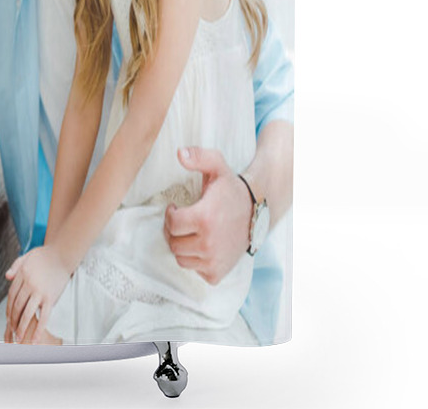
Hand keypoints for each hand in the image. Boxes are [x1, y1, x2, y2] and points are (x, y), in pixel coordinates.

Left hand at [5, 245, 68, 343]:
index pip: (11, 295)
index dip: (9, 308)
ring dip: (21, 328)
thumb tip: (7, 277)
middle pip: (17, 306)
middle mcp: (29, 284)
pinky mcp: (50, 298)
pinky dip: (38, 330)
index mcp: (22, 274)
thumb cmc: (46, 254)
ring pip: (26, 314)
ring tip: (19, 338)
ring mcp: (39, 291)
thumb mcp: (27, 256)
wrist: (63, 253)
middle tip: (11, 332)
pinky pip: (43, 317)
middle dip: (13, 321)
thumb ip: (16, 265)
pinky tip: (35, 340)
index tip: (8, 318)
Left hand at [163, 147, 251, 284]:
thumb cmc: (231, 190)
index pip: (171, 224)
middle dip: (174, 231)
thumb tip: (179, 153)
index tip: (177, 208)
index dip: (171, 214)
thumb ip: (198, 156)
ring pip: (181, 259)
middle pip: (173, 243)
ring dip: (183, 246)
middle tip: (183, 221)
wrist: (256, 212)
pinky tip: (202, 246)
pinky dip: (196, 260)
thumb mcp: (217, 166)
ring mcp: (214, 261)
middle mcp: (208, 244)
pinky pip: (195, 270)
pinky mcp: (217, 273)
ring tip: (192, 233)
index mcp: (204, 218)